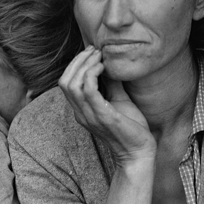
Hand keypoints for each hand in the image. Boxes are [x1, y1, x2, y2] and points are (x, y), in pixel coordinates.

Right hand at [58, 46, 155, 163]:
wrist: (139, 152)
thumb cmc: (130, 128)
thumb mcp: (119, 100)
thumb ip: (112, 84)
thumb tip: (111, 63)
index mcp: (82, 110)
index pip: (65, 83)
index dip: (75, 64)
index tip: (92, 52)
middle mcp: (81, 113)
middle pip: (64, 81)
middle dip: (78, 61)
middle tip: (95, 51)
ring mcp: (89, 116)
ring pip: (72, 84)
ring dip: (85, 64)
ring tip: (100, 57)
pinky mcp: (102, 117)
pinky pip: (88, 91)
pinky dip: (93, 74)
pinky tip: (104, 68)